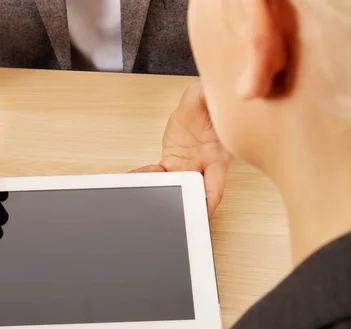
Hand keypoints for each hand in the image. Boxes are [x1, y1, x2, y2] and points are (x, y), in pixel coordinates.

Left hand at [132, 82, 228, 216]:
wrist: (196, 107)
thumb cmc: (207, 102)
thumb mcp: (207, 95)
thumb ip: (207, 96)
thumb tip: (208, 92)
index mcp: (217, 157)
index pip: (216, 186)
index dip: (210, 202)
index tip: (202, 213)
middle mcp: (203, 166)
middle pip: (193, 193)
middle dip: (181, 205)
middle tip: (168, 212)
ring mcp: (187, 167)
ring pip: (174, 186)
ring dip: (160, 192)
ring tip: (142, 196)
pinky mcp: (172, 164)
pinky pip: (158, 174)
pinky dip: (146, 178)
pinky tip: (133, 179)